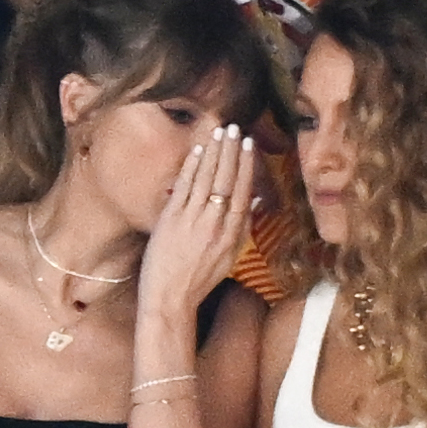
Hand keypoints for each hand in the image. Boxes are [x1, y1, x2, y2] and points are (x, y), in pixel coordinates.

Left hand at [137, 125, 254, 327]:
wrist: (170, 298)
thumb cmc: (199, 279)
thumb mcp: (229, 256)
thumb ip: (243, 228)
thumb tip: (256, 201)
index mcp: (231, 234)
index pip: (242, 192)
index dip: (246, 166)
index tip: (249, 145)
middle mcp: (215, 225)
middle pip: (226, 180)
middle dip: (232, 152)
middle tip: (235, 129)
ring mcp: (192, 220)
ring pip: (206, 179)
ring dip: (214, 153)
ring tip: (220, 132)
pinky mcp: (171, 220)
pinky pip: (183, 187)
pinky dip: (191, 167)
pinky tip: (197, 150)